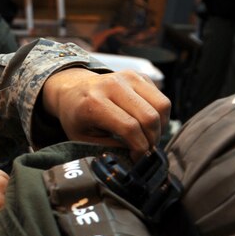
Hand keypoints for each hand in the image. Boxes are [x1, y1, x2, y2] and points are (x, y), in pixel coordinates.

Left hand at [41, 68, 170, 154]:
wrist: (72, 89)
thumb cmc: (76, 117)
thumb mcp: (83, 138)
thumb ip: (109, 148)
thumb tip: (135, 160)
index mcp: (94, 102)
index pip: (129, 127)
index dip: (139, 148)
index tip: (138, 159)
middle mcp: (112, 85)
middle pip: (149, 117)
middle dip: (152, 140)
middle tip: (146, 152)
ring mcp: (128, 77)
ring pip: (162, 105)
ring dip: (161, 128)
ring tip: (149, 139)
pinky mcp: (139, 76)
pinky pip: (162, 99)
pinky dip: (160, 117)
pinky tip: (147, 126)